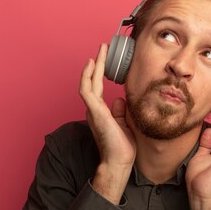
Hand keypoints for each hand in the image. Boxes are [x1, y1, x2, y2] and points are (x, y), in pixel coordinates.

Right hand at [79, 44, 135, 202]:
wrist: (119, 161)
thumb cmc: (122, 147)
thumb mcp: (123, 124)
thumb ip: (120, 112)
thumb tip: (120, 100)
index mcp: (100, 112)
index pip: (98, 87)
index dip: (100, 73)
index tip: (105, 59)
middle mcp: (94, 109)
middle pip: (92, 82)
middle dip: (97, 64)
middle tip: (103, 48)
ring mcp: (93, 110)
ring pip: (88, 83)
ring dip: (93, 66)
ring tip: (100, 51)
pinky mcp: (95, 112)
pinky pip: (87, 90)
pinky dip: (88, 77)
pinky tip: (92, 65)